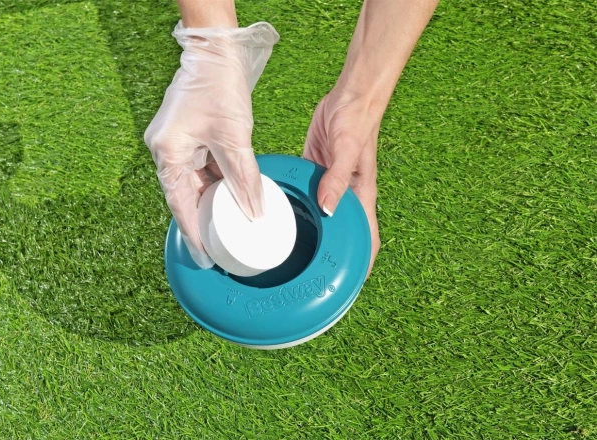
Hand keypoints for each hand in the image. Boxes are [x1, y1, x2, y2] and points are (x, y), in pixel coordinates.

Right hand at [144, 21, 278, 267]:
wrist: (215, 51)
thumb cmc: (218, 86)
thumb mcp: (235, 138)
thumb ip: (243, 178)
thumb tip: (253, 211)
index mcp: (168, 152)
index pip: (180, 204)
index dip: (193, 232)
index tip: (205, 256)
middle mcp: (166, 151)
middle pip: (186, 196)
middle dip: (205, 219)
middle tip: (223, 245)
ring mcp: (176, 144)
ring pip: (196, 183)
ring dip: (214, 201)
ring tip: (231, 225)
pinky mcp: (189, 137)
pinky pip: (202, 168)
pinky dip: (217, 182)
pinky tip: (233, 196)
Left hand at [304, 88, 381, 274]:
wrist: (349, 95)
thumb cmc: (358, 120)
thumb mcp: (347, 150)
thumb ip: (337, 179)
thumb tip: (328, 209)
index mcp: (360, 194)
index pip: (367, 237)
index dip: (362, 264)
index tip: (350, 287)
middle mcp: (346, 194)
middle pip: (342, 232)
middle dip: (331, 255)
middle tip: (309, 277)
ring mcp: (329, 184)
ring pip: (320, 216)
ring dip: (309, 233)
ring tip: (288, 254)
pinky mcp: (315, 171)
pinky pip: (305, 194)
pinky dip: (296, 206)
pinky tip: (280, 216)